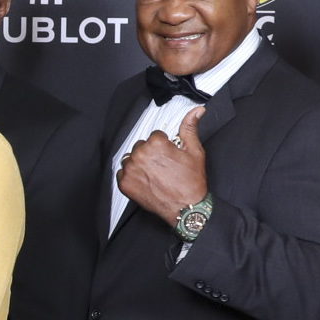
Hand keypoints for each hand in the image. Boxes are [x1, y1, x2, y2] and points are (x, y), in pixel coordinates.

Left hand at [117, 108, 208, 228]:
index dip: (164, 146)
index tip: (169, 156)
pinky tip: (145, 181)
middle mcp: (140, 154)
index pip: (155, 136)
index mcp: (155, 143)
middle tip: (163, 167)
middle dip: (150, 154)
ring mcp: (130, 170)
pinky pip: (123, 173)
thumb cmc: (190, 182)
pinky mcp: (124, 184)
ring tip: (154, 174)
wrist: (186, 208)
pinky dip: (131, 176)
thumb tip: (196, 111)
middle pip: (141, 146)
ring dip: (139, 164)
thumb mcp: (194, 151)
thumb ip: (190, 128)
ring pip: (131, 159)